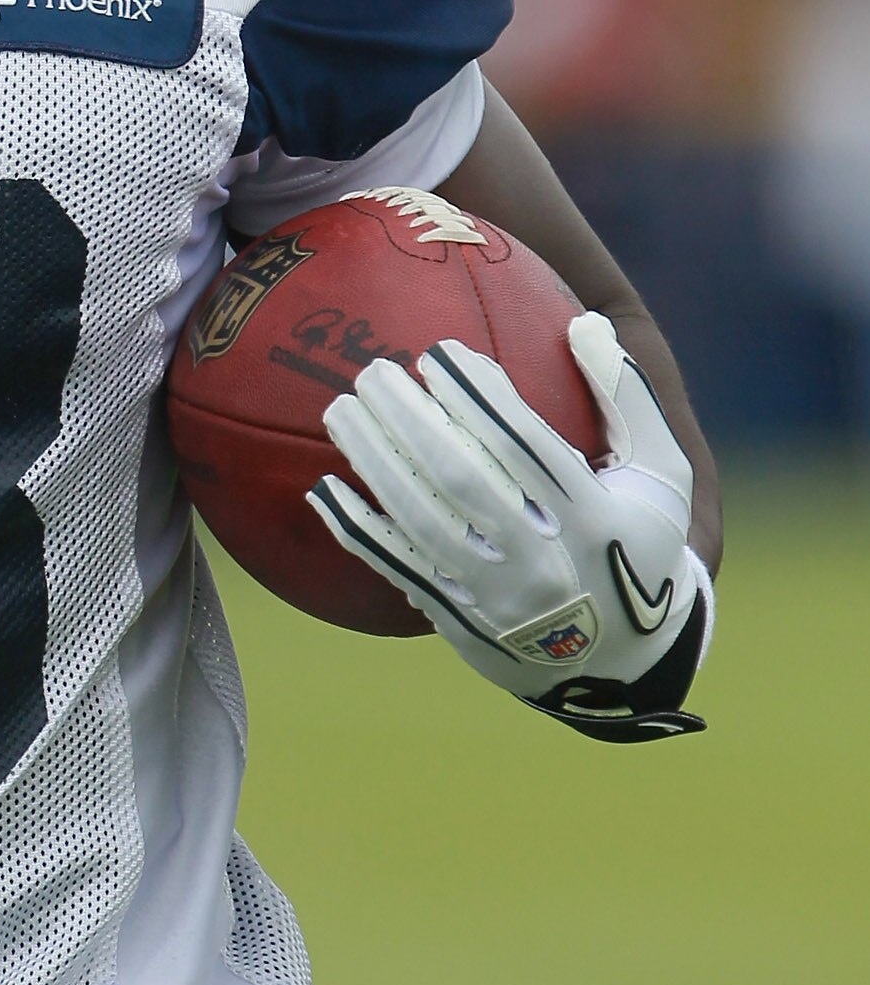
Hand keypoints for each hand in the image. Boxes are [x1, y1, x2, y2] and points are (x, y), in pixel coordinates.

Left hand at [308, 312, 709, 740]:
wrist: (625, 664)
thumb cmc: (641, 545)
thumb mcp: (662, 474)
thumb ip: (628, 396)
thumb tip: (584, 320)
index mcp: (592, 516)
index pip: (523, 445)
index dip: (476, 396)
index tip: (438, 352)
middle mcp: (541, 558)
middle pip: (462, 478)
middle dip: (411, 420)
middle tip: (370, 370)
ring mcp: (495, 596)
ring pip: (422, 522)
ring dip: (374, 463)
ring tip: (338, 410)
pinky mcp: (460, 622)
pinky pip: (400, 571)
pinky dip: (357, 531)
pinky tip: (322, 489)